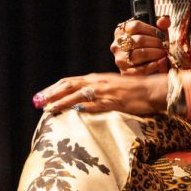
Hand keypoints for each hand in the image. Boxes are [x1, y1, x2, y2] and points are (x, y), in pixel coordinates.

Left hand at [34, 72, 168, 116]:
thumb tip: (84, 100)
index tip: (41, 96)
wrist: (152, 90)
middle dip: (51, 94)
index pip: (69, 81)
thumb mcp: (113, 86)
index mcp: (96, 78)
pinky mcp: (113, 101)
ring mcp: (105, 91)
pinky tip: (72, 112)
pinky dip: (82, 107)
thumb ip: (98, 90)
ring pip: (77, 95)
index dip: (53, 88)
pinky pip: (94, 104)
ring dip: (61, 102)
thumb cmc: (134, 90)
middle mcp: (97, 82)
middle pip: (68, 85)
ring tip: (48, 109)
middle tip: (38, 102)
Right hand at [111, 16, 170, 74]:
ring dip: (154, 53)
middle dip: (155, 43)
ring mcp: (120, 59)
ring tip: (163, 53)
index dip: (151, 29)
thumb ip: (161, 24)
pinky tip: (160, 62)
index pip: (135, 26)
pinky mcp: (125, 73)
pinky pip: (139, 69)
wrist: (146, 65)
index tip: (161, 35)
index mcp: (121, 31)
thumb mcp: (156, 32)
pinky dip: (152, 66)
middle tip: (165, 46)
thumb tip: (164, 20)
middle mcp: (117, 45)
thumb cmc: (151, 45)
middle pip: (138, 40)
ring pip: (138, 54)